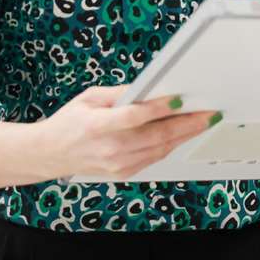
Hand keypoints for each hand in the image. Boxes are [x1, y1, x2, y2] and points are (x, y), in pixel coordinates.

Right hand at [34, 86, 218, 180]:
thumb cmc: (69, 122)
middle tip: (209, 113)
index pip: (134, 117)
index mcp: (97, 126)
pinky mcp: (123, 172)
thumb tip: (150, 86)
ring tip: (204, 122)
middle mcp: (110, 149)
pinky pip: (155, 158)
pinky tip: (184, 134)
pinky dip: (171, 145)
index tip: (180, 99)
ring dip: (186, 135)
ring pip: (161, 149)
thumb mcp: (89, 98)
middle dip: (188, 124)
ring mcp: (117, 164)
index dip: (159, 108)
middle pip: (156, 136)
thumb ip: (119, 93)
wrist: (51, 154)